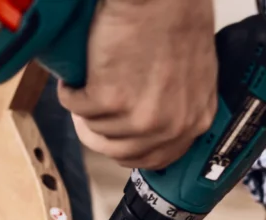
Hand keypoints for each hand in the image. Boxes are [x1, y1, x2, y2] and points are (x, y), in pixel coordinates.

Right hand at [58, 0, 217, 169]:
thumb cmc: (178, 15)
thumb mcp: (193, 71)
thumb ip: (178, 102)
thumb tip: (150, 121)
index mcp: (195, 119)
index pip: (156, 158)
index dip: (128, 148)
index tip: (112, 138)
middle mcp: (170, 126)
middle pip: (119, 151)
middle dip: (98, 133)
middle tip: (88, 111)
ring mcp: (140, 117)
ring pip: (94, 129)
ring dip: (84, 108)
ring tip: (85, 83)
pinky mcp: (109, 100)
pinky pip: (75, 106)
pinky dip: (70, 90)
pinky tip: (75, 76)